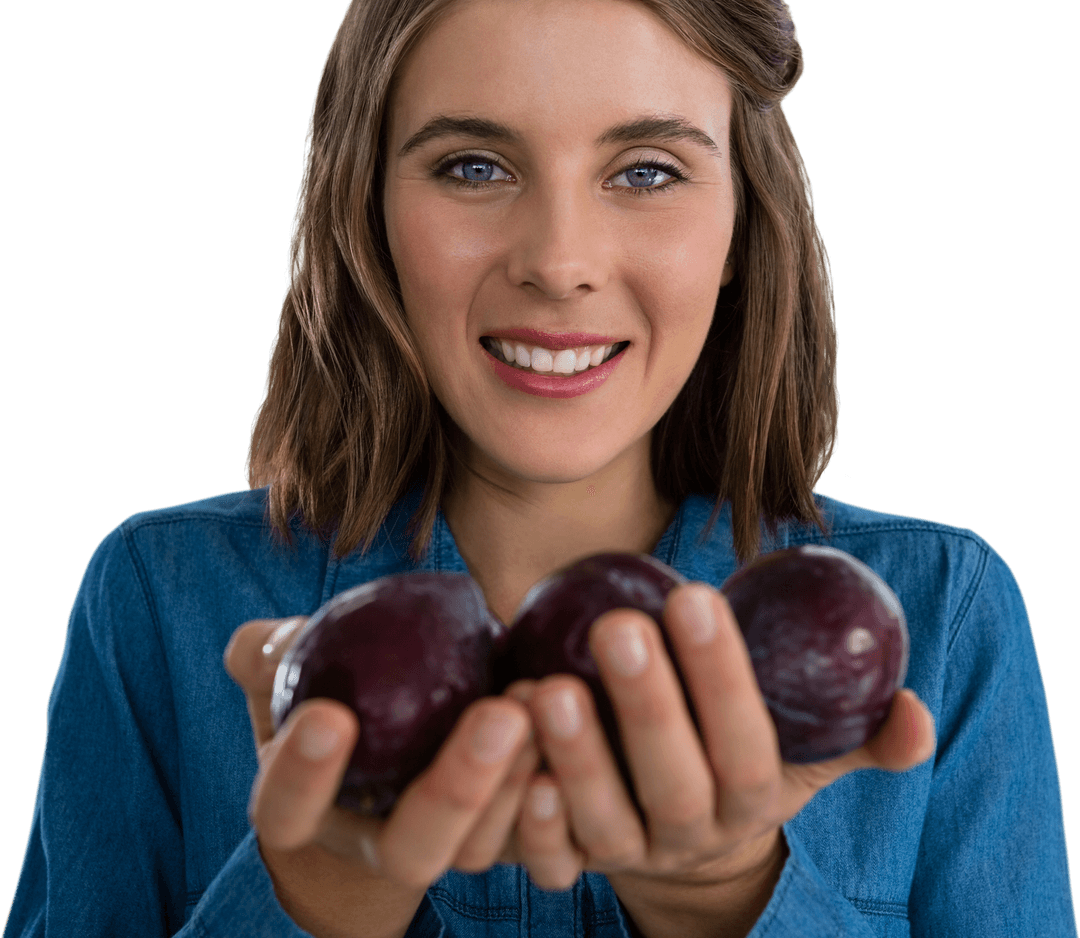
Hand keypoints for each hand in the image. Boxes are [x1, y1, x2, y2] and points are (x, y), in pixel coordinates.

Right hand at [223, 616, 539, 935]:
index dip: (302, 776)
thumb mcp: (289, 670)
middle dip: (456, 788)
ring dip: (521, 784)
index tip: (329, 716)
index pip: (288, 813)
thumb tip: (266, 641)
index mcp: (310, 814)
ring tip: (545, 704)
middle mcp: (381, 846)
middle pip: (412, 849)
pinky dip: (558, 803)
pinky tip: (578, 735)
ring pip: (484, 847)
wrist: (397, 730)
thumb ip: (270, 654)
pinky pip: (539, 845)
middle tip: (497, 715)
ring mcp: (450, 848)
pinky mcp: (508, 841)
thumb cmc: (336, 692)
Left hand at [506, 582, 935, 894]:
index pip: (748, 743)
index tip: (694, 596)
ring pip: (605, 821)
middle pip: (676, 783)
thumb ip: (860, 734)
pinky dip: (529, 816)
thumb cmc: (742, 758)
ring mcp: (628, 853)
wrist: (688, 833)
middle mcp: (691, 833)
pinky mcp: (573, 862)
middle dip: (649, 707)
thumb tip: (912, 711)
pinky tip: (511, 756)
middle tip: (620, 627)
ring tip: (547, 687)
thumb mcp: (808, 752)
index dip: (722, 677)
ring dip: (577, 758)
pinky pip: (549, 857)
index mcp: (753, 798)